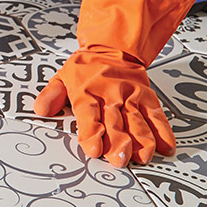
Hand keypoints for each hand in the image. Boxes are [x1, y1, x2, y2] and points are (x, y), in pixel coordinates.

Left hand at [31, 0, 201, 167]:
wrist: (113, 46)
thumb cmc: (85, 68)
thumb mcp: (62, 78)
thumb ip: (51, 96)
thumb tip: (40, 110)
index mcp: (87, 92)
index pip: (89, 115)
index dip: (91, 133)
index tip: (93, 149)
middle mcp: (111, 95)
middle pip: (115, 122)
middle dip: (118, 143)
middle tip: (120, 160)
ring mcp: (131, 96)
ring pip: (138, 121)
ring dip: (142, 140)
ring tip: (144, 157)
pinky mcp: (147, 97)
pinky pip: (157, 115)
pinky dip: (163, 132)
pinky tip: (166, 147)